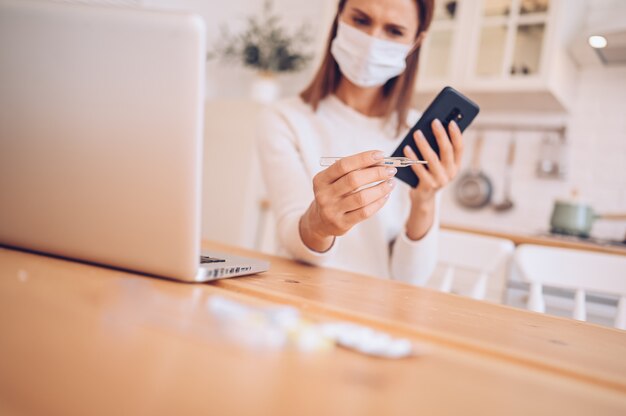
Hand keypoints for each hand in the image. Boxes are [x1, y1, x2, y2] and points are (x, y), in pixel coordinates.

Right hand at [300, 150, 396, 251]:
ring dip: (380, 188)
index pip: (343, 165)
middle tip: (390, 170)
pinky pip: (365, 212)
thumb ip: (353, 170)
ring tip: (391, 183)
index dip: (363, 158)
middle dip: (376, 173)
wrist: (321, 221)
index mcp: (321, 179)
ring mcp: (332, 210)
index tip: (380, 155)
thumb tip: (380, 162)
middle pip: (353, 180)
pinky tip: (385, 196)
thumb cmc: (334, 195)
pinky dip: (378, 203)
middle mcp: (324, 194)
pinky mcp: (341, 223)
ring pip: (361, 197)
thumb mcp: (335, 181)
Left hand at [402, 119, 463, 239]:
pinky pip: (419, 169)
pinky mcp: (427, 186)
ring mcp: (440, 181)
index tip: (451, 121)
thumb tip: (431, 128)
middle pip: (447, 151)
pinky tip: (406, 147)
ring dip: (424, 144)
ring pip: (432, 159)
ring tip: (417, 132)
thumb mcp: (438, 163)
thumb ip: (438, 149)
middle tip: (434, 121)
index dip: (456, 134)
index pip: (459, 148)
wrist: (423, 198)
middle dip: (440, 134)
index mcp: (456, 166)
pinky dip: (412, 157)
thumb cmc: (429, 174)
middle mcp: (451, 173)